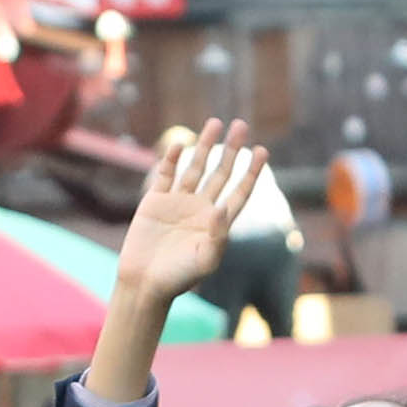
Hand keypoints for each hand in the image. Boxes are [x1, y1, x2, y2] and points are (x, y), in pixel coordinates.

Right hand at [106, 119, 275, 347]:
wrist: (145, 283)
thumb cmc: (179, 278)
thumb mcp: (206, 260)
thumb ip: (219, 235)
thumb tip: (224, 206)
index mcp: (217, 223)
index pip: (240, 192)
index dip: (251, 171)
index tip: (262, 150)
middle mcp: (200, 208)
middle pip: (220, 172)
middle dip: (231, 150)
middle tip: (241, 125)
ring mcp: (177, 203)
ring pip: (195, 168)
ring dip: (204, 145)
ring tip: (215, 123)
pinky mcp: (155, 201)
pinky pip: (165, 175)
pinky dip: (172, 159)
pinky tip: (181, 144)